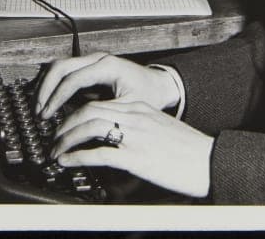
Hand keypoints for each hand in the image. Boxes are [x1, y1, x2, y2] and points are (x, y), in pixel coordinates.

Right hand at [34, 52, 179, 119]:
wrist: (160, 84)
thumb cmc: (149, 94)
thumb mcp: (130, 107)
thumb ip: (106, 113)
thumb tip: (80, 126)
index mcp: (108, 66)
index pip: (73, 79)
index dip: (57, 98)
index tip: (47, 114)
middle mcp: (98, 59)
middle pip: (61, 67)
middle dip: (46, 89)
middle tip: (39, 111)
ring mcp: (93, 61)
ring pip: (60, 66)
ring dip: (47, 86)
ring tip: (40, 107)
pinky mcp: (90, 67)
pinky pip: (65, 71)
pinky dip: (54, 84)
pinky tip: (48, 101)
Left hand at [51, 99, 213, 197]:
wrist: (210, 160)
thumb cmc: (189, 150)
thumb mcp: (160, 129)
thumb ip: (138, 128)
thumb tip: (115, 140)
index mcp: (139, 108)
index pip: (99, 103)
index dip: (75, 113)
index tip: (65, 124)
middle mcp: (135, 116)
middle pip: (88, 110)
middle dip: (65, 123)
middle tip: (53, 137)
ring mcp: (135, 135)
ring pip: (89, 126)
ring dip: (66, 138)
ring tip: (56, 150)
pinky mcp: (136, 157)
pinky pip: (98, 153)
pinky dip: (77, 156)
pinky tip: (68, 161)